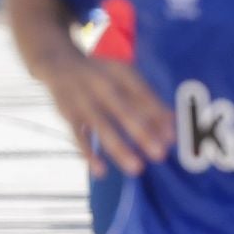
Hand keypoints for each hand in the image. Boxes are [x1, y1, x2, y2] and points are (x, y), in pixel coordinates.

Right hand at [36, 48, 175, 178]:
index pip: (142, 94)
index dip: (158, 114)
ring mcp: (82, 100)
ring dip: (118, 147)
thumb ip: (148, 99)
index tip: (173, 137)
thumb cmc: (101, 74)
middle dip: (141, 132)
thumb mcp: (124, 77)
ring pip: (101, 127)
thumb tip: (175, 123)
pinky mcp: (67, 114)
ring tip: (136, 169)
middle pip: (123, 111)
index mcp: (119, 74)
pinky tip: (101, 172)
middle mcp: (100, 85)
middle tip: (160, 155)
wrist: (58, 62)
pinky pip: (78, 136)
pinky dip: (88, 154)